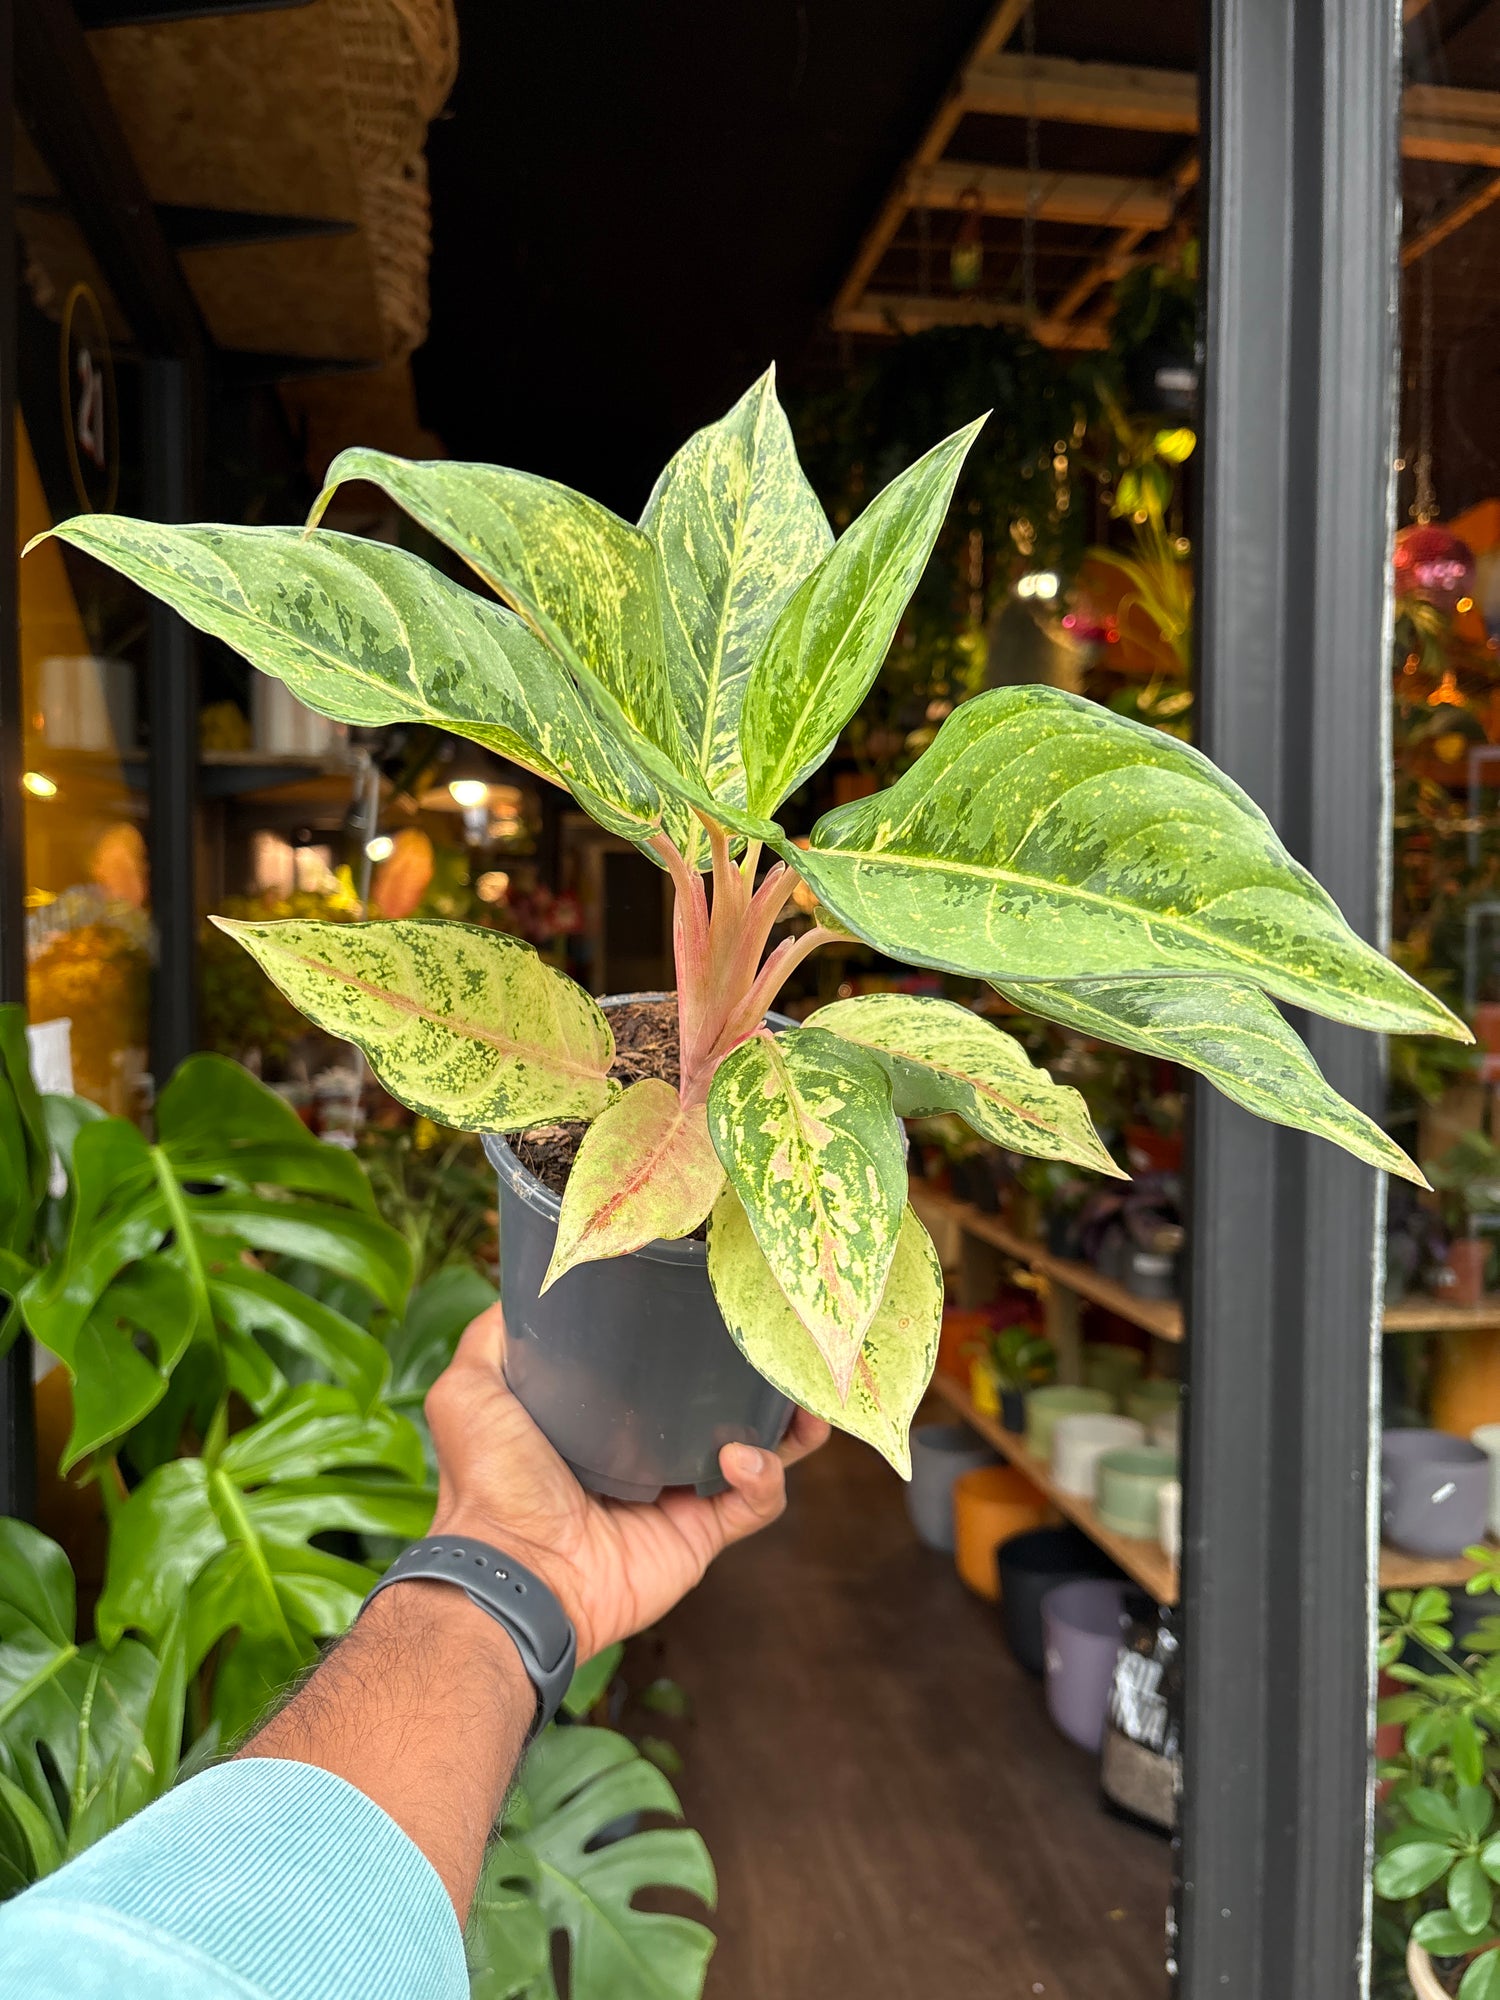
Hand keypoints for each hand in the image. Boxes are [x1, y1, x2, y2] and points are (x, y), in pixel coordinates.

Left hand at [424, 1303, 828, 1660]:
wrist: (513, 1571)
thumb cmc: (489, 1480)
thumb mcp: (471, 1389)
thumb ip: (495, 1337)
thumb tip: (529, 1285)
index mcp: (601, 1416)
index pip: (663, 1366)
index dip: (698, 1335)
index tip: (724, 1301)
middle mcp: (646, 1452)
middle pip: (722, 1404)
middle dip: (760, 1376)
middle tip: (784, 1345)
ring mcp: (677, 1496)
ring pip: (756, 1451)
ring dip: (786, 1426)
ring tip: (799, 1401)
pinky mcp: (699, 1536)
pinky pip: (755, 1503)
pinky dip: (762, 1477)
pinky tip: (742, 1457)